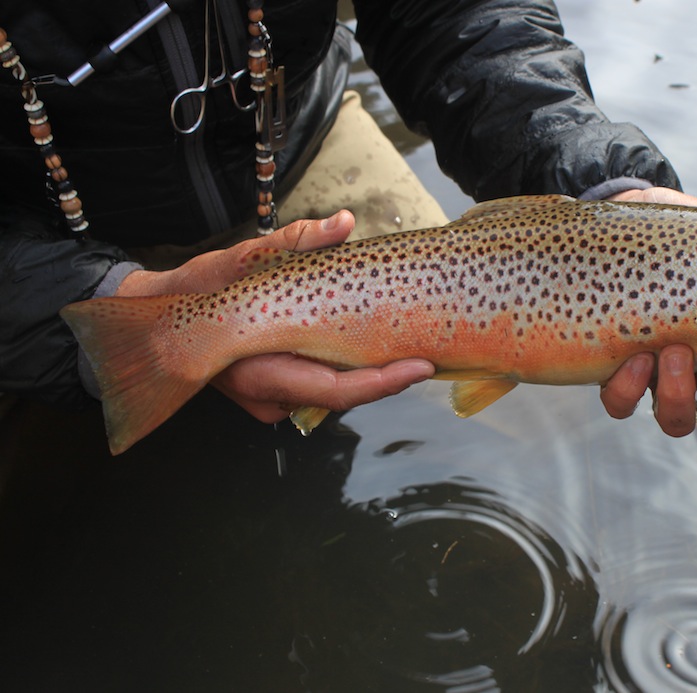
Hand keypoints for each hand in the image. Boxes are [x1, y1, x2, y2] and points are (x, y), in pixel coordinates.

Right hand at [116, 211, 434, 423]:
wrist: (159, 323)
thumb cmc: (202, 289)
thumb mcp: (244, 257)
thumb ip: (296, 240)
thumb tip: (344, 222)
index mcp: (261, 370)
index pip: (336, 390)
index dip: (383, 382)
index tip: (422, 366)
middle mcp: (268, 398)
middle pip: (343, 396)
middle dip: (384, 376)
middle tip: (427, 350)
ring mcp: (270, 405)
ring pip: (332, 394)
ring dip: (363, 372)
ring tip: (402, 346)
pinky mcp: (274, 400)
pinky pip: (318, 388)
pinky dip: (341, 369)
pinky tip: (362, 347)